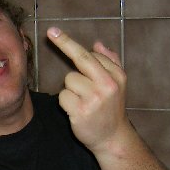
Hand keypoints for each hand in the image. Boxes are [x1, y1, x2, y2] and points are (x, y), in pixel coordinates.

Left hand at [47, 27, 131, 153]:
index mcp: (116, 76)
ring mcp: (94, 99)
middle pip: (81, 60)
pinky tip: (76, 110)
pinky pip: (63, 97)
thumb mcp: (118, 85)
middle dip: (64, 44)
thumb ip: (110, 63)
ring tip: (82, 101)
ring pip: (68, 80)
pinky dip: (65, 102)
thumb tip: (97, 44)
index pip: (91, 55)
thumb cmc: (111, 108)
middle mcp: (108, 85)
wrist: (112, 138)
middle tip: (51, 32)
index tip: (55, 31)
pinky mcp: (81, 112)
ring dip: (70, 89)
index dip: (70, 43)